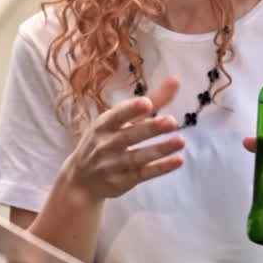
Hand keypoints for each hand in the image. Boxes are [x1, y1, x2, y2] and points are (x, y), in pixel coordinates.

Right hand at [62, 77, 184, 201]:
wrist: (80, 179)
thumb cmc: (104, 141)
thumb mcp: (120, 120)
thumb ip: (150, 101)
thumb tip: (176, 80)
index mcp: (104, 125)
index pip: (117, 115)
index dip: (131, 109)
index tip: (147, 103)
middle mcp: (105, 144)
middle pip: (129, 136)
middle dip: (150, 129)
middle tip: (172, 121)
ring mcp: (112, 165)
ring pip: (138, 157)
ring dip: (160, 149)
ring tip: (181, 140)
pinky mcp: (121, 182)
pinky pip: (143, 174)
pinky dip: (160, 168)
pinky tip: (177, 161)